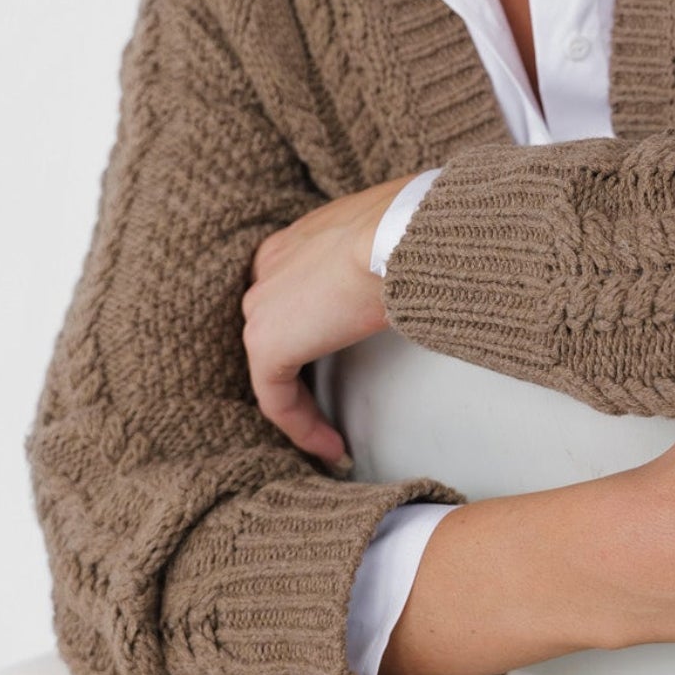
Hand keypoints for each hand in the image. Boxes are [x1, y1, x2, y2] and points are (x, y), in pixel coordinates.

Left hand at [241, 177, 414, 465]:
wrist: (397, 231)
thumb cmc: (410, 225)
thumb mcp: (389, 236)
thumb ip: (380, 257)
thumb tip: (413, 270)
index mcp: (293, 242)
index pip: (288, 294)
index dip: (310, 331)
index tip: (339, 357)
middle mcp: (266, 270)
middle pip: (276, 331)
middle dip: (301, 371)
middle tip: (332, 406)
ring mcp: (260, 307)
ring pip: (273, 370)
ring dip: (303, 409)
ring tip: (335, 439)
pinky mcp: (267, 344)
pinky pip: (276, 400)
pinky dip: (303, 428)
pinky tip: (335, 449)